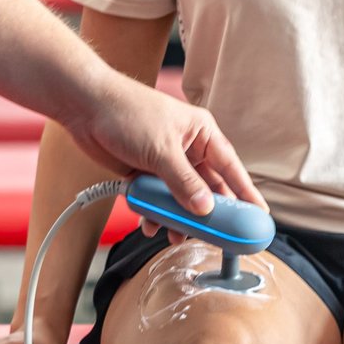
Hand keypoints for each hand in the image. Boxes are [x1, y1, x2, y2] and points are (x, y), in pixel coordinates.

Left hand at [62, 73, 266, 223]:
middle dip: (210, 213)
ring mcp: (166, 163)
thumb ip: (184, 182)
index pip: (231, 168)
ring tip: (178, 236)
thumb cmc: (128, 112)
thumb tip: (205, 208)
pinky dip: (155, 213)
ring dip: (179, 218)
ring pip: (182, 198)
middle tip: (219, 236)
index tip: (259, 215)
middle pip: (207, 188)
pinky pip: (158, 200)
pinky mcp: (145, 173)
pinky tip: (150, 225)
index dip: (246, 193)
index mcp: (201, 134)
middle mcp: (188, 149)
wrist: (85, 106)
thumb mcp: (162, 150)